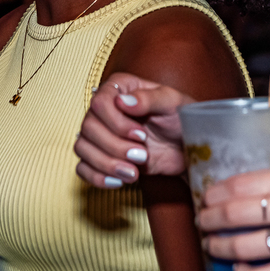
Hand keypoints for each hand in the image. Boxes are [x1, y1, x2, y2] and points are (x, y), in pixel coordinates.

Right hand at [73, 72, 194, 187]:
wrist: (187, 147)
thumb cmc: (181, 119)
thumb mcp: (172, 103)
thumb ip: (149, 98)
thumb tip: (123, 102)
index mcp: (118, 89)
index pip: (99, 103)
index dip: (117, 123)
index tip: (142, 135)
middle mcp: (104, 109)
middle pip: (88, 128)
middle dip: (115, 147)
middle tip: (142, 156)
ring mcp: (100, 134)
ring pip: (82, 148)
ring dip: (106, 164)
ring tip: (133, 173)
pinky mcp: (101, 156)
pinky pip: (82, 167)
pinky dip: (96, 177)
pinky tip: (118, 182)